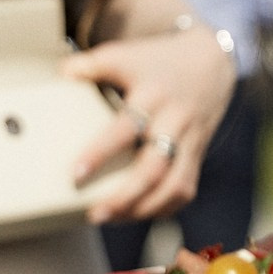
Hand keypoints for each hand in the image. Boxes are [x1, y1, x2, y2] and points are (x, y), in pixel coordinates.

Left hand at [64, 27, 236, 222]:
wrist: (212, 62)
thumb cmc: (159, 61)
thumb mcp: (126, 55)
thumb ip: (91, 64)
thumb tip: (60, 74)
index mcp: (152, 96)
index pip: (126, 127)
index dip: (101, 152)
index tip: (75, 174)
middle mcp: (173, 121)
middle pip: (154, 168)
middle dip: (124, 196)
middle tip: (94, 213)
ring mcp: (189, 141)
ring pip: (174, 186)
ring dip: (143, 209)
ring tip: (112, 218)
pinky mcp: (197, 155)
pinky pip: (185, 190)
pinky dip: (162, 208)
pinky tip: (137, 213)